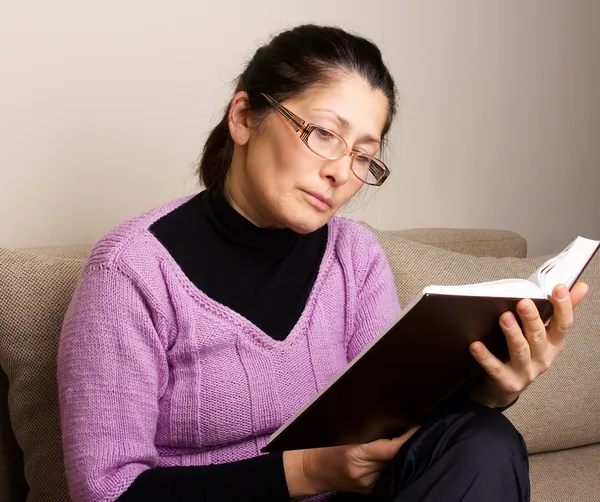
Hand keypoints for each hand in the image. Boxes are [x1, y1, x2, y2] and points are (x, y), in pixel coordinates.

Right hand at [283, 426, 419, 498]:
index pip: (391, 449)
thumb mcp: (349, 442)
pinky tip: (399, 461)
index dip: (407, 439)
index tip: (418, 428)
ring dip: (403, 458)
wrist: (314, 472)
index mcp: (358, 455)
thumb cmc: (329, 452)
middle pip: (395, 460)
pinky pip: (388, 478)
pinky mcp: (369, 492)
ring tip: (413, 444)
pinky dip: (395, 468)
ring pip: (394, 469)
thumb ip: (373, 441)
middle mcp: (365, 473)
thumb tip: (398, 435)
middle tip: (419, 433)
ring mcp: (368, 485)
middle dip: (408, 448)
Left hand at [469, 282, 588, 407]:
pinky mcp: (507, 382)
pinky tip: (476, 345)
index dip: (563, 307)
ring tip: (504, 318)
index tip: (558, 288)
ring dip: (512, 334)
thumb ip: (558, 310)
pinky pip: (495, 368)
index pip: (563, 325)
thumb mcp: (544, 333)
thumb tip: (580, 286)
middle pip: (539, 337)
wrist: (506, 385)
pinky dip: (485, 357)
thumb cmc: (526, 354)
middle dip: (532, 319)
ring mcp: (525, 372)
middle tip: (523, 303)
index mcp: (553, 344)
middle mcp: (542, 358)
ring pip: (520, 351)